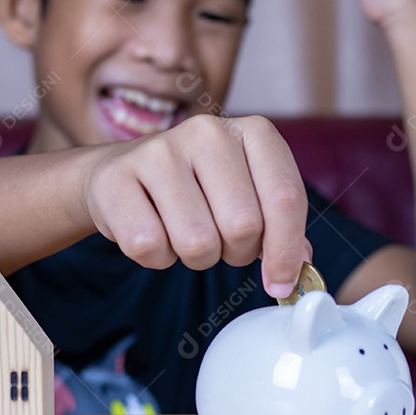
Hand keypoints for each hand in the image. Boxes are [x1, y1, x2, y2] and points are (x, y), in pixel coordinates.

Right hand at [81, 115, 310, 297]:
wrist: (123, 172)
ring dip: (196, 257)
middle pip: (243, 226)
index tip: (282, 282)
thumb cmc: (198, 188)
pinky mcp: (116, 179)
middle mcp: (207, 132)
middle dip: (236, 253)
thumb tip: (299, 265)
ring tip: (184, 231)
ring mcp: (158, 151)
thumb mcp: (249, 195)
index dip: (287, 252)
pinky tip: (152, 228)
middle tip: (221, 242)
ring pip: (198, 243)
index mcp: (253, 132)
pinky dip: (157, 257)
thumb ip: (280, 226)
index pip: (286, 199)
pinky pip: (150, 247)